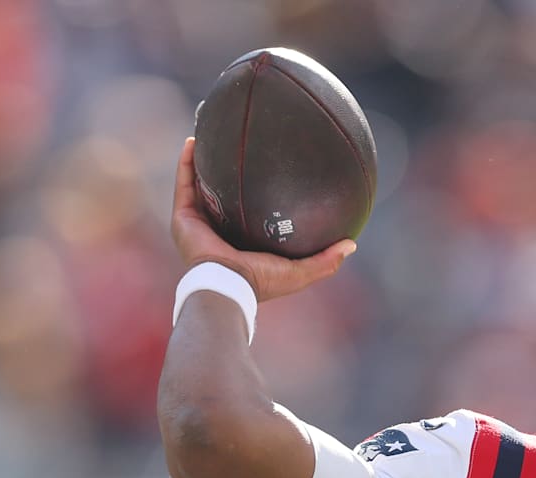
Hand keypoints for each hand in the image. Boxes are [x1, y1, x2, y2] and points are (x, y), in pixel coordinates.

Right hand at [170, 136, 354, 301]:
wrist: (228, 284)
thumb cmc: (263, 281)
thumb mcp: (301, 271)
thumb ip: (326, 260)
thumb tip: (352, 244)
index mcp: (243, 242)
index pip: (250, 215)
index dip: (258, 195)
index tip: (271, 173)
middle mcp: (220, 231)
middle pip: (223, 195)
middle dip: (228, 174)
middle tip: (241, 149)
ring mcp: (199, 223)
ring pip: (199, 185)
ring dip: (203, 162)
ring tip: (211, 135)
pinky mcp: (183, 217)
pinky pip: (184, 183)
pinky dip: (187, 163)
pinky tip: (194, 141)